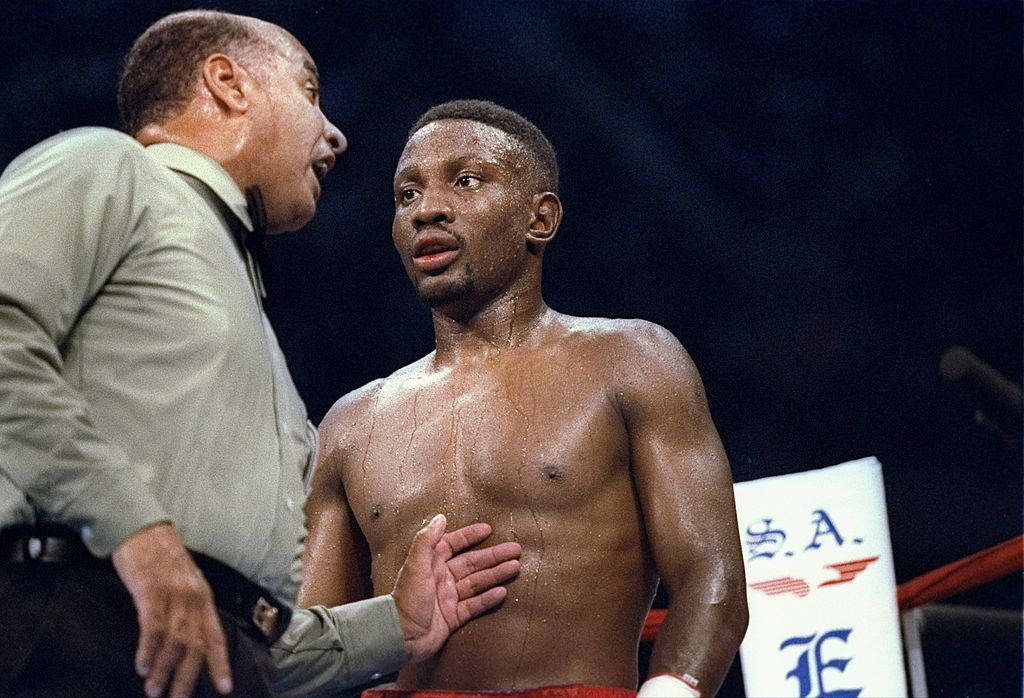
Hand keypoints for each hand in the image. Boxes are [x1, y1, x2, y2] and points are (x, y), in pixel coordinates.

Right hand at [111, 523, 231, 697]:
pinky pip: (153, 627)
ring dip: (164, 670)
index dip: (220, 664)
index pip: (217, 636)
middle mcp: (194, 597)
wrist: (141, 529)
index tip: (224, 688)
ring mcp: (174, 594)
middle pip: (197, 645)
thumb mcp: (183, 582)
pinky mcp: (151, 591)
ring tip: (154, 690)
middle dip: (188, 677)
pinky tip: (142, 666)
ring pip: (176, 641)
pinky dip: (148, 650)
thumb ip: (188, 608)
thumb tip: (187, 642)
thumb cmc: (160, 558)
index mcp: (204, 597)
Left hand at [391, 514, 521, 662]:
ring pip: (477, 583)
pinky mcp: (454, 617)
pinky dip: (489, 599)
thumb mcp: (415, 566)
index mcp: (431, 564)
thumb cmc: (407, 599)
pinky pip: (475, 605)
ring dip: (496, 574)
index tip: (488, 529)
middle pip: (472, 563)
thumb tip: (440, 517)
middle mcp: (442, 578)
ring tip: (515, 567)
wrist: (400, 637)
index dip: (470, 536)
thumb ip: (427, 540)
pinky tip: (503, 592)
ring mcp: (449, 598)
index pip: (453, 545)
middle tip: (515, 549)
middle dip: (493, 556)